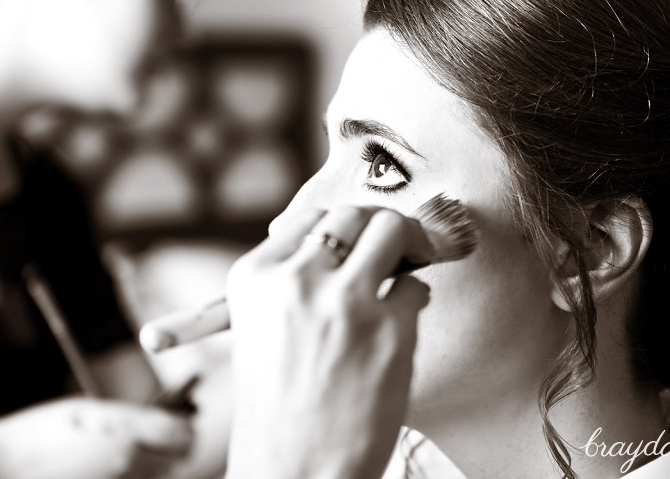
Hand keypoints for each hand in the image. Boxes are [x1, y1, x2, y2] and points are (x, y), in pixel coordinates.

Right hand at [0, 396, 192, 478]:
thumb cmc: (31, 440)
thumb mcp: (84, 412)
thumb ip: (126, 418)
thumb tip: (159, 422)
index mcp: (124, 433)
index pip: (184, 435)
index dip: (181, 432)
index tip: (175, 431)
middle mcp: (127, 465)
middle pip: (176, 463)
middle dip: (168, 455)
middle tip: (153, 449)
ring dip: (150, 473)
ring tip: (119, 464)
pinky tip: (105, 476)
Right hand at [225, 206, 432, 478]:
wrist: (294, 472)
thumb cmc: (279, 406)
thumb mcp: (263, 330)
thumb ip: (295, 282)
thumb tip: (351, 242)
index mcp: (254, 278)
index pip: (307, 218)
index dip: (339, 226)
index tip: (355, 240)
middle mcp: (296, 280)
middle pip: (352, 215)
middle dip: (377, 226)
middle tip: (394, 244)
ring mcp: (344, 301)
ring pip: (392, 230)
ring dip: (409, 241)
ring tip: (412, 260)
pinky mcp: (389, 328)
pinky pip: (415, 286)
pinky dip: (413, 299)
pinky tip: (401, 323)